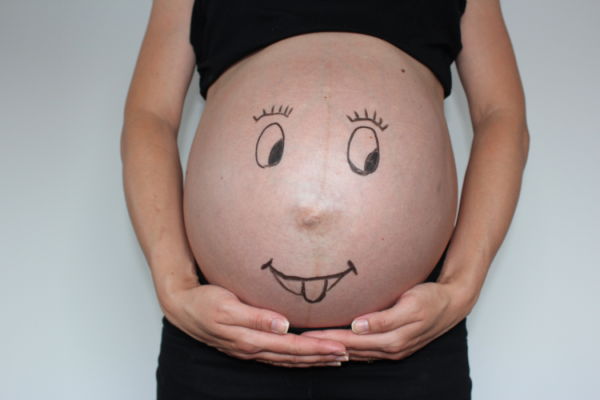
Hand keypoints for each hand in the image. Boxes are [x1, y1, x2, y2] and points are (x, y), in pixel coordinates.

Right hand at [161, 283, 347, 366]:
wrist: (183, 307)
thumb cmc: (205, 302)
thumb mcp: (228, 306)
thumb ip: (256, 316)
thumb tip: (283, 324)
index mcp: (250, 339)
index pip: (291, 347)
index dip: (316, 349)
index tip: (339, 348)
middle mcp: (252, 348)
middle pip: (293, 357)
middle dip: (320, 357)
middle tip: (345, 356)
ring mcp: (250, 349)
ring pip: (287, 359)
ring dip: (311, 360)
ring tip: (333, 359)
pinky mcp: (247, 345)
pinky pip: (277, 356)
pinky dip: (295, 358)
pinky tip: (304, 357)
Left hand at [301, 281, 471, 360]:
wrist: (453, 302)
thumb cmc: (431, 299)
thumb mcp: (410, 304)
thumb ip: (384, 318)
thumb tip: (358, 326)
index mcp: (392, 339)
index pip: (351, 341)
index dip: (328, 337)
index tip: (307, 333)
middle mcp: (390, 348)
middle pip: (350, 349)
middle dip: (326, 345)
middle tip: (302, 340)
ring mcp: (393, 349)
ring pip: (357, 353)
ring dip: (335, 350)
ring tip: (314, 345)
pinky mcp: (394, 345)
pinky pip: (366, 351)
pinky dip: (350, 350)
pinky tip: (339, 347)